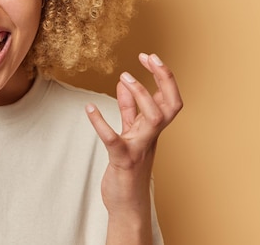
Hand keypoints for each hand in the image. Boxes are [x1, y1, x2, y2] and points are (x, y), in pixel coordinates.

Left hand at [85, 53, 181, 242]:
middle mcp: (151, 136)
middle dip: (163, 78)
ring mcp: (140, 148)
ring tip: (123, 77)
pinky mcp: (123, 160)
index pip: (169, 98)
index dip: (163, 76)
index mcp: (153, 128)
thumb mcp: (130, 133)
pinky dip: (101, 123)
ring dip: (140, 95)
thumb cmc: (130, 167)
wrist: (127, 204)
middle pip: (171, 104)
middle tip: (147, 57)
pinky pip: (113, 139)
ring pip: (153, 119)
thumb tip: (125, 84)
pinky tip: (89, 108)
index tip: (149, 56)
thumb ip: (129, 109)